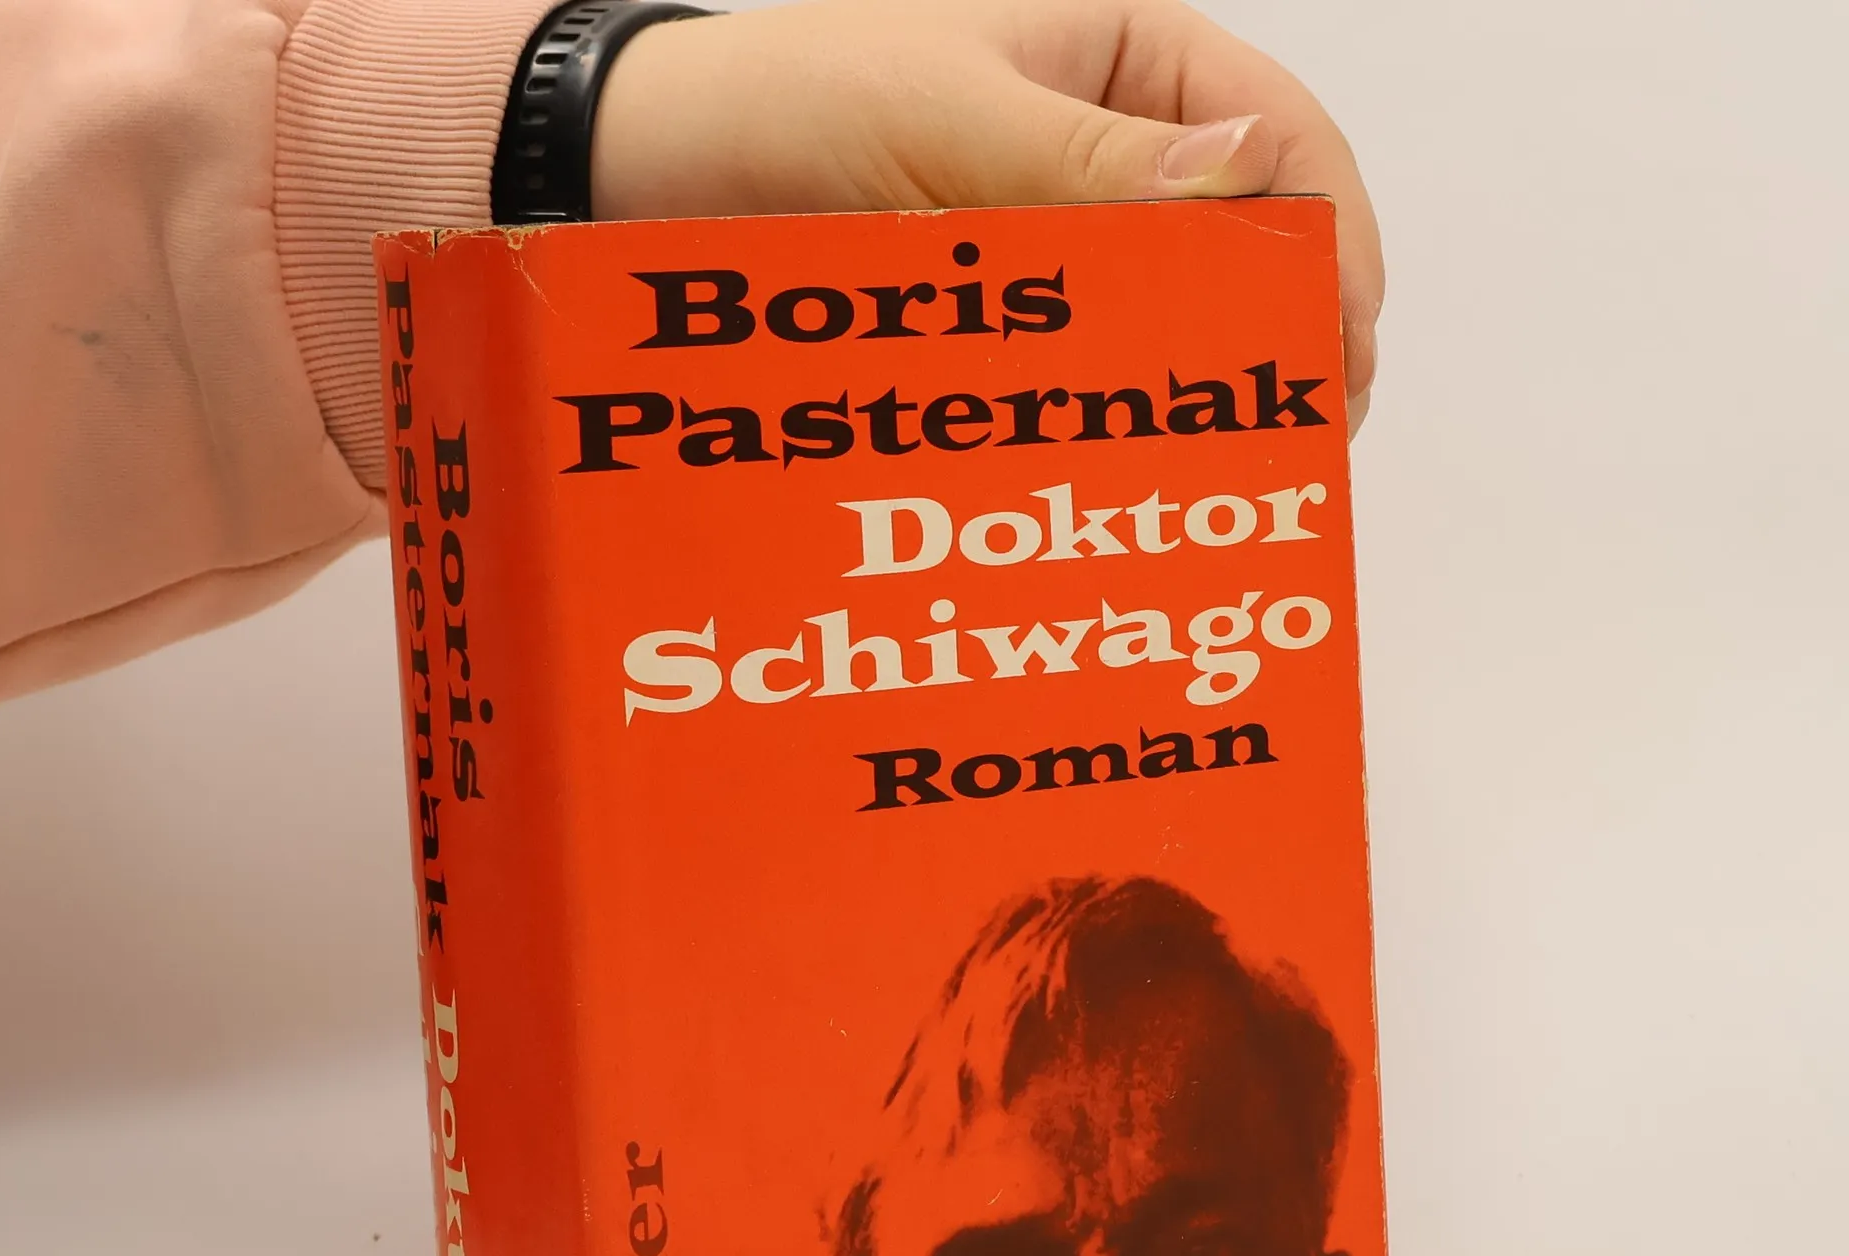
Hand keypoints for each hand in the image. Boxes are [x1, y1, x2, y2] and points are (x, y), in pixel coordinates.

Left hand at [593, 0, 1381, 431]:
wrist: (642, 182)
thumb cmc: (782, 104)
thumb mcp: (944, 114)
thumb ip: (1092, 160)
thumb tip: (1251, 179)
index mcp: (1123, 57)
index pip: (1280, 138)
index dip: (1327, 245)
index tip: (1335, 354)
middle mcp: (1107, 149)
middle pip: (1248, 241)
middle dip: (1282, 333)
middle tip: (1300, 441)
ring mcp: (1058, 242)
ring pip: (1176, 318)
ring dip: (1208, 389)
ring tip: (1236, 476)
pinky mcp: (1006, 322)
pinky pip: (1092, 369)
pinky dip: (1123, 420)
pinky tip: (1141, 475)